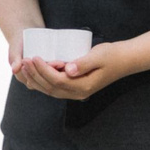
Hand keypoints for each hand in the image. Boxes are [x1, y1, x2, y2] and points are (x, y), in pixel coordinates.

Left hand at [11, 42, 133, 99]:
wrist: (124, 60)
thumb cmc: (112, 55)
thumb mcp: (99, 55)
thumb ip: (84, 63)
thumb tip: (68, 70)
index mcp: (83, 87)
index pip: (57, 80)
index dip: (43, 70)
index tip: (34, 57)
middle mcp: (78, 93)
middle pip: (50, 87)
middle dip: (35, 75)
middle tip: (25, 61)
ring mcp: (76, 92)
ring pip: (50, 90)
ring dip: (36, 79)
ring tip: (26, 66)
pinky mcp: (75, 87)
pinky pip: (55, 87)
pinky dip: (43, 81)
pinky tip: (35, 72)